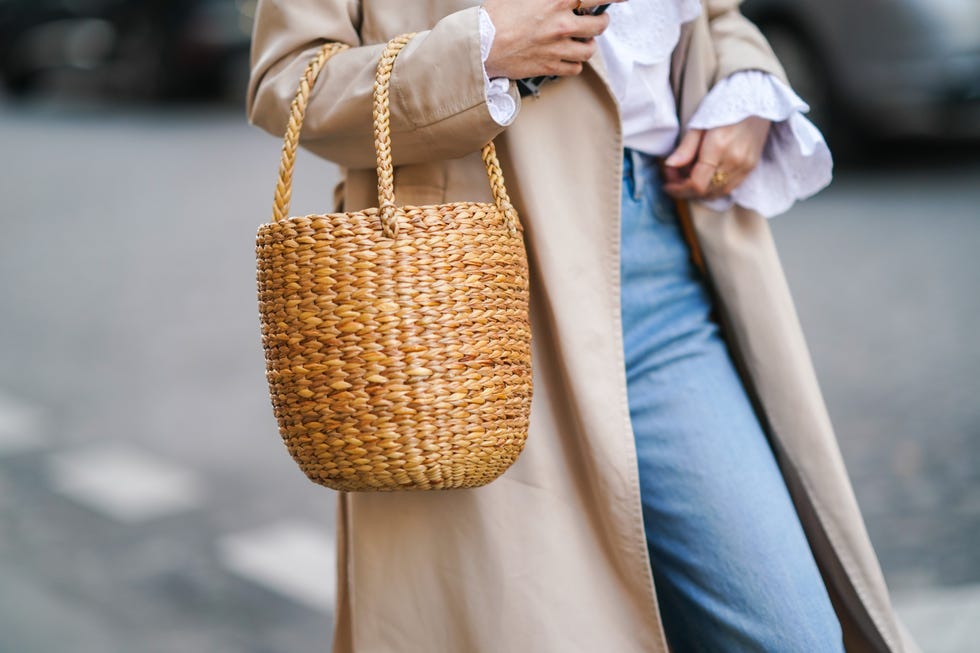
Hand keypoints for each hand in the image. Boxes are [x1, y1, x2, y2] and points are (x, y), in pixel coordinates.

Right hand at [481, 0, 624, 79]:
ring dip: (587, 44)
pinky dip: (574, 63)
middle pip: (599, 26)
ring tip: (579, 41)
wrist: (478, 46)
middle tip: (594, 21)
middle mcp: (561, 25)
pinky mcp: (549, 67)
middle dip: (600, 22)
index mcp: (556, 0)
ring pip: (589, 50)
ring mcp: (557, 49)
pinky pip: (575, 68)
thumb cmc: (495, 16)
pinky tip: (566, 56)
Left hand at [661, 115, 771, 199]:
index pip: (697, 183)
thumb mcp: (699, 124)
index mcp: (718, 147)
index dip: (679, 189)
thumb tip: (669, 165)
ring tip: (687, 178)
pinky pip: (730, 187)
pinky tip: (704, 178)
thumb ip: (686, 148)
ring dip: (699, 191)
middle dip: (685, 190)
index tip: (667, 184)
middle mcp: (734, 160)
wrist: (755, 98)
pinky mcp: (751, 166)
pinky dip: (714, 188)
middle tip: (674, 178)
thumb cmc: (723, 107)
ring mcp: (745, 165)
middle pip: (706, 191)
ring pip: (718, 192)